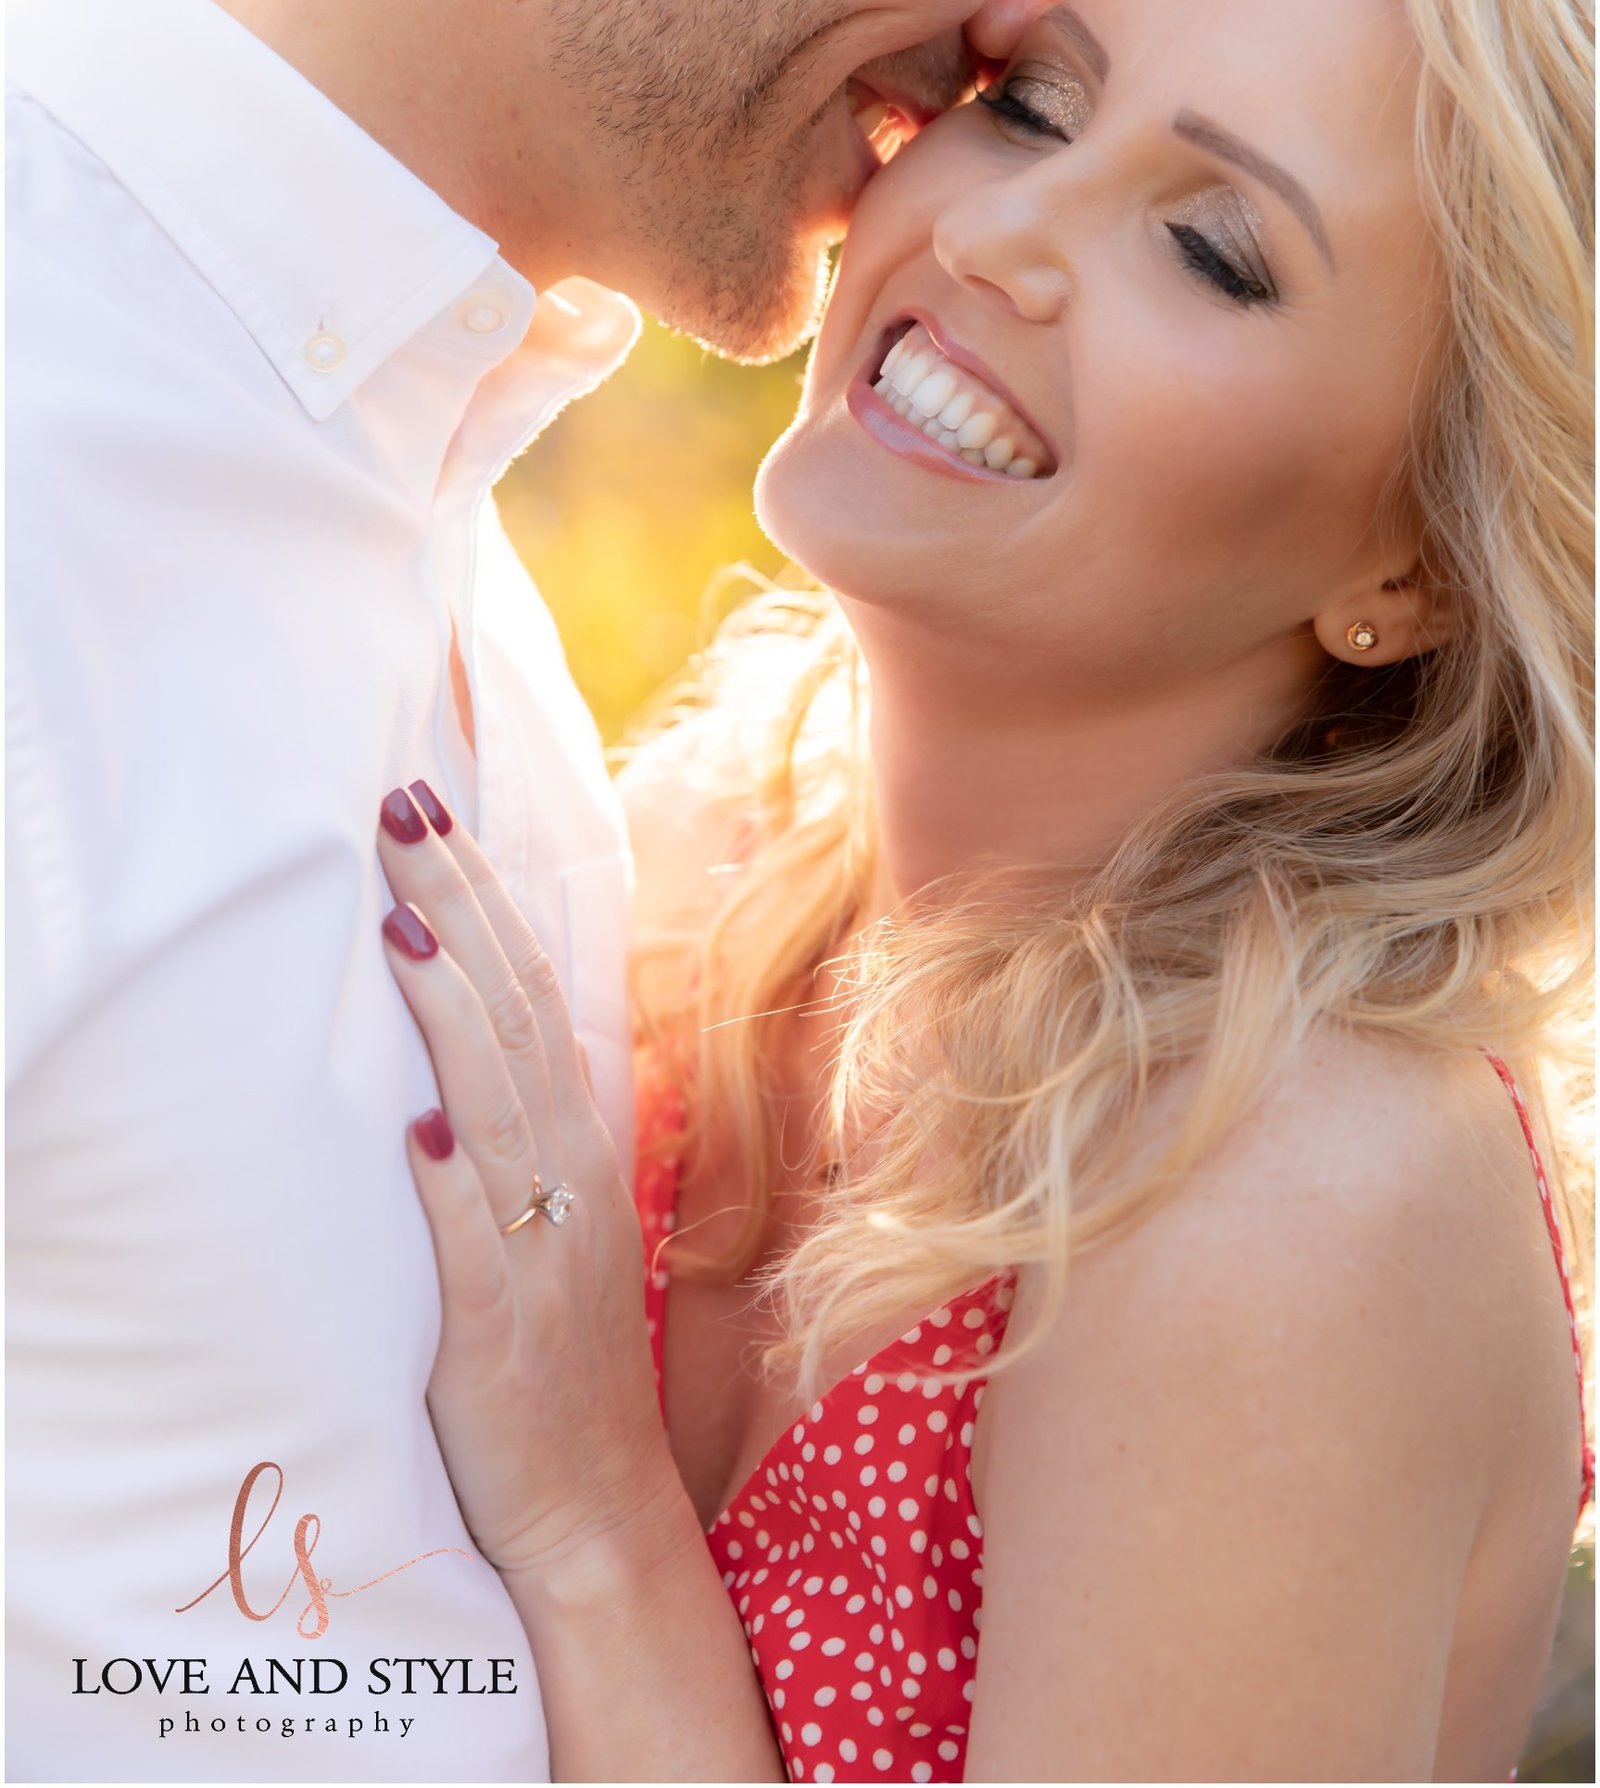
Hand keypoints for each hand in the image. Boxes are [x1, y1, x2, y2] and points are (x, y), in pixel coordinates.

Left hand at [375, 784, 676, 1583]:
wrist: (595, 1501)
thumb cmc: (559, 1352)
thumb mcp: (556, 1216)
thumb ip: (529, 1124)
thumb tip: (479, 1030)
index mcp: (577, 1143)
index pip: (532, 990)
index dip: (483, 899)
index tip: (434, 814)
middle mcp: (567, 1178)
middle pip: (514, 1016)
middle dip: (458, 909)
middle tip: (403, 814)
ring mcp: (539, 1250)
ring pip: (498, 1107)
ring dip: (450, 1013)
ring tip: (401, 927)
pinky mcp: (499, 1331)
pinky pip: (478, 1247)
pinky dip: (454, 1186)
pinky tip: (422, 1130)